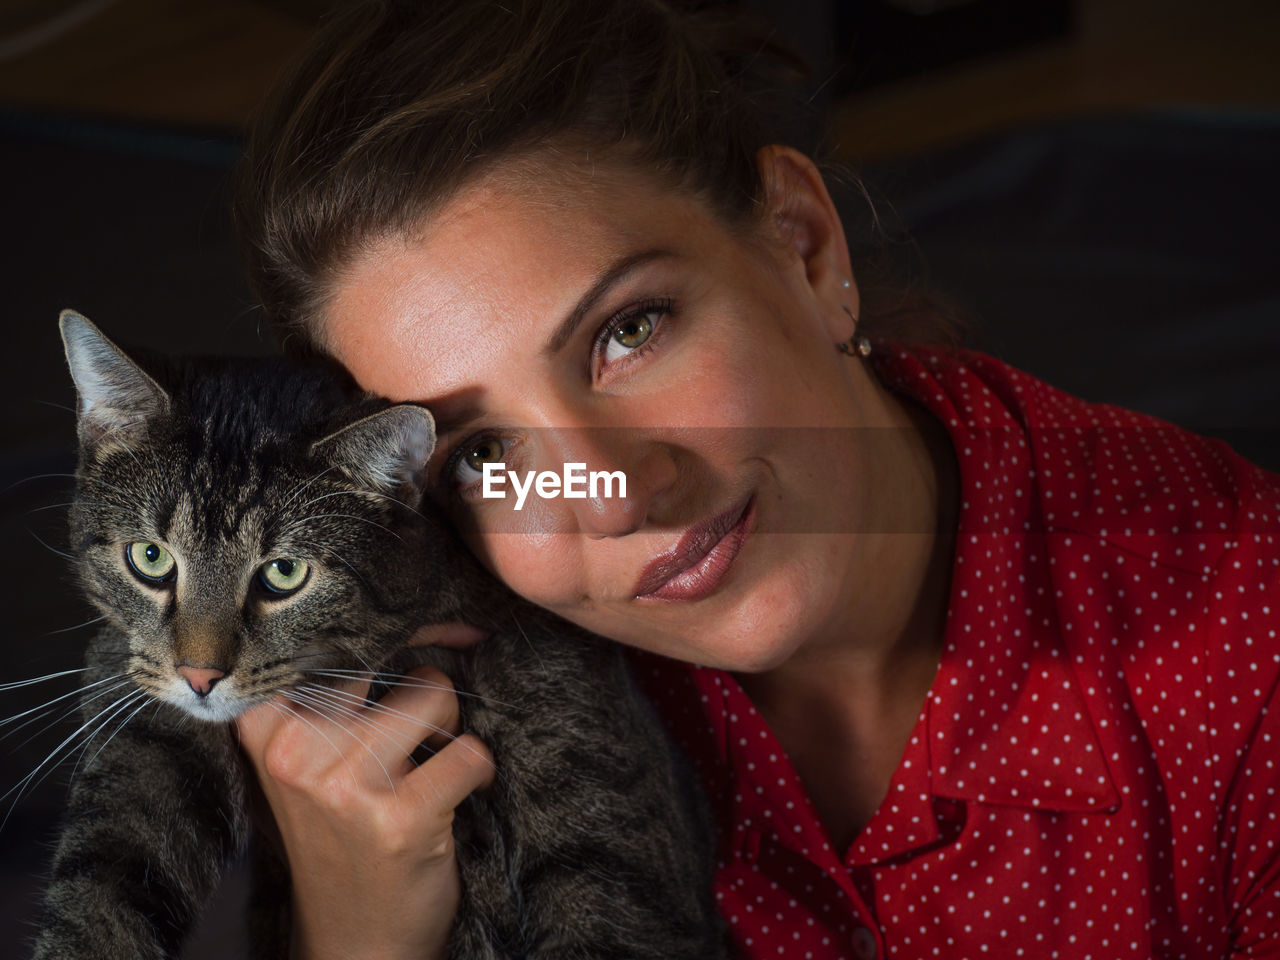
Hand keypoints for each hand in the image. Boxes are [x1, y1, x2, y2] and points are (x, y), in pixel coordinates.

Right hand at [235, 623, 493, 959]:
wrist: (355, 939)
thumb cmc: (342, 833)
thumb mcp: (308, 759)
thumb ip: (331, 693)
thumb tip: (406, 613)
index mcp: (264, 726)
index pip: (325, 635)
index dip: (383, 618)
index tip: (417, 609)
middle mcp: (295, 749)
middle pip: (387, 653)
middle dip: (422, 676)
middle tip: (425, 720)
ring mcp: (345, 784)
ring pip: (437, 694)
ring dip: (450, 727)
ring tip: (429, 766)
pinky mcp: (399, 817)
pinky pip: (472, 753)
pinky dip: (477, 772)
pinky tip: (451, 802)